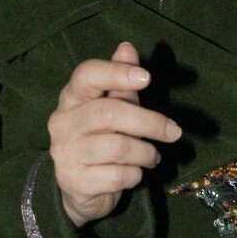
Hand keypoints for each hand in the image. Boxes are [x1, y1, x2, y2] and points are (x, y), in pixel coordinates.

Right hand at [48, 41, 181, 227]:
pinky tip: (134, 173)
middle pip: (109, 113)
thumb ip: (121, 84)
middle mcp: (62, 122)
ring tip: (153, 156)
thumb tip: (127, 47)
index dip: (116, 73)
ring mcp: (64, 152)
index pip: (86, 75)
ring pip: (118, 147)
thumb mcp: (113, 110)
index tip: (147, 78)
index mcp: (71, 98)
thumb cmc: (101, 141)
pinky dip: (135, 175)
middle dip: (149, 122)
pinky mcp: (73, 181)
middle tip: (173, 132)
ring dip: (146, 153)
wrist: (80, 190)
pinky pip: (117, 175)